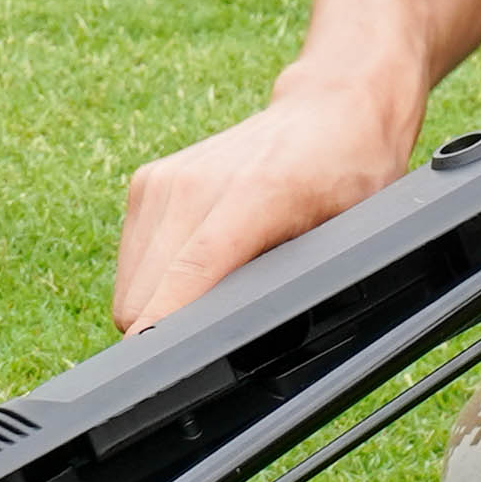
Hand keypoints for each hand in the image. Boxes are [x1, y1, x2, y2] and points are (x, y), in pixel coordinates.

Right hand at [111, 78, 423, 331]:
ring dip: (158, 307)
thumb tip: (259, 338)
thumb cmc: (350, 174)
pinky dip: (154, 280)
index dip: (165, 331)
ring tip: (217, 290)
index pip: (187, 275)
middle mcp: (193, 185)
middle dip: (168, 332)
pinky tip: (198, 265)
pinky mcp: (146, 182)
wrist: (331, 110)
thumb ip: (302, 285)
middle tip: (220, 333)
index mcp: (252, 196)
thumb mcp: (347, 240)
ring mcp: (162, 181)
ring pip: (130, 289)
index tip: (158, 371)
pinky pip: (131, 263)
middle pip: (143, 299)